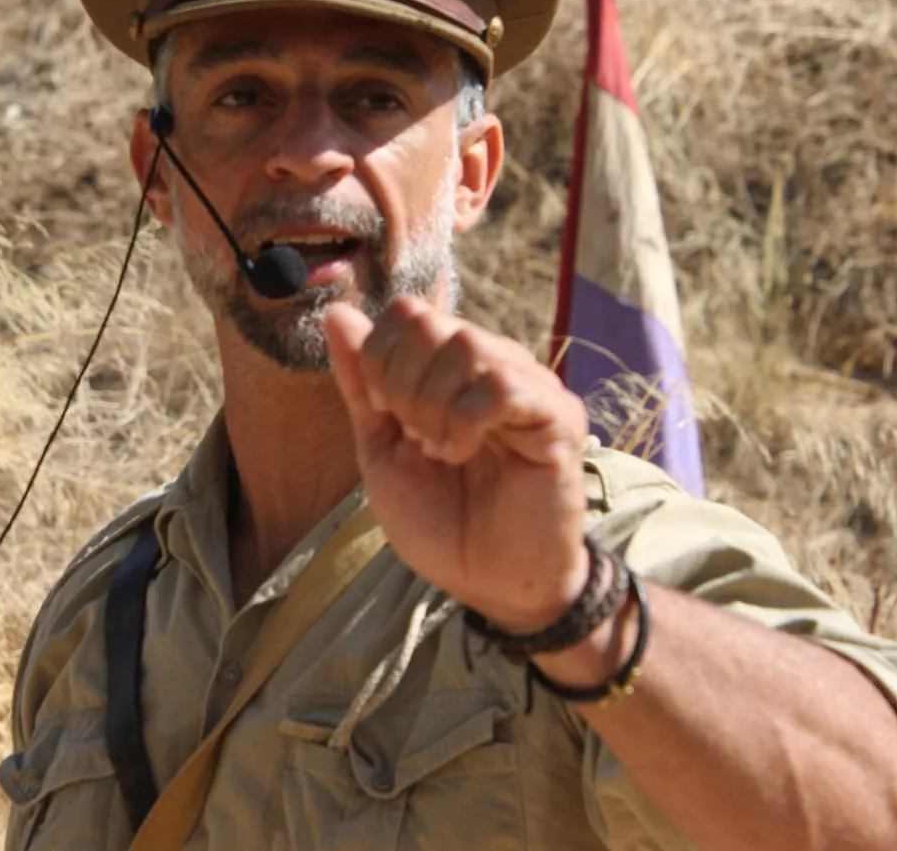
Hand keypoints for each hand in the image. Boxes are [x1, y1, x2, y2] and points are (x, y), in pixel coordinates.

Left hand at [323, 297, 590, 631]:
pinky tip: (462, 454)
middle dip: (400, 384)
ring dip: (432, 405)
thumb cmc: (441, 520)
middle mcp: (496, 363)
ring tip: (440, 451)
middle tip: (415, 438)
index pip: (407, 312)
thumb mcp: (381, 448)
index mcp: (454, 366)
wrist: (489, 582)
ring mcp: (531, 386)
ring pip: (466, 346)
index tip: (386, 416)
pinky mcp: (558, 417)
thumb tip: (337, 313)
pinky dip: (464, 421)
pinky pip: (502, 385)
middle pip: (428, 323)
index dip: (378, 360)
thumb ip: (361, 383)